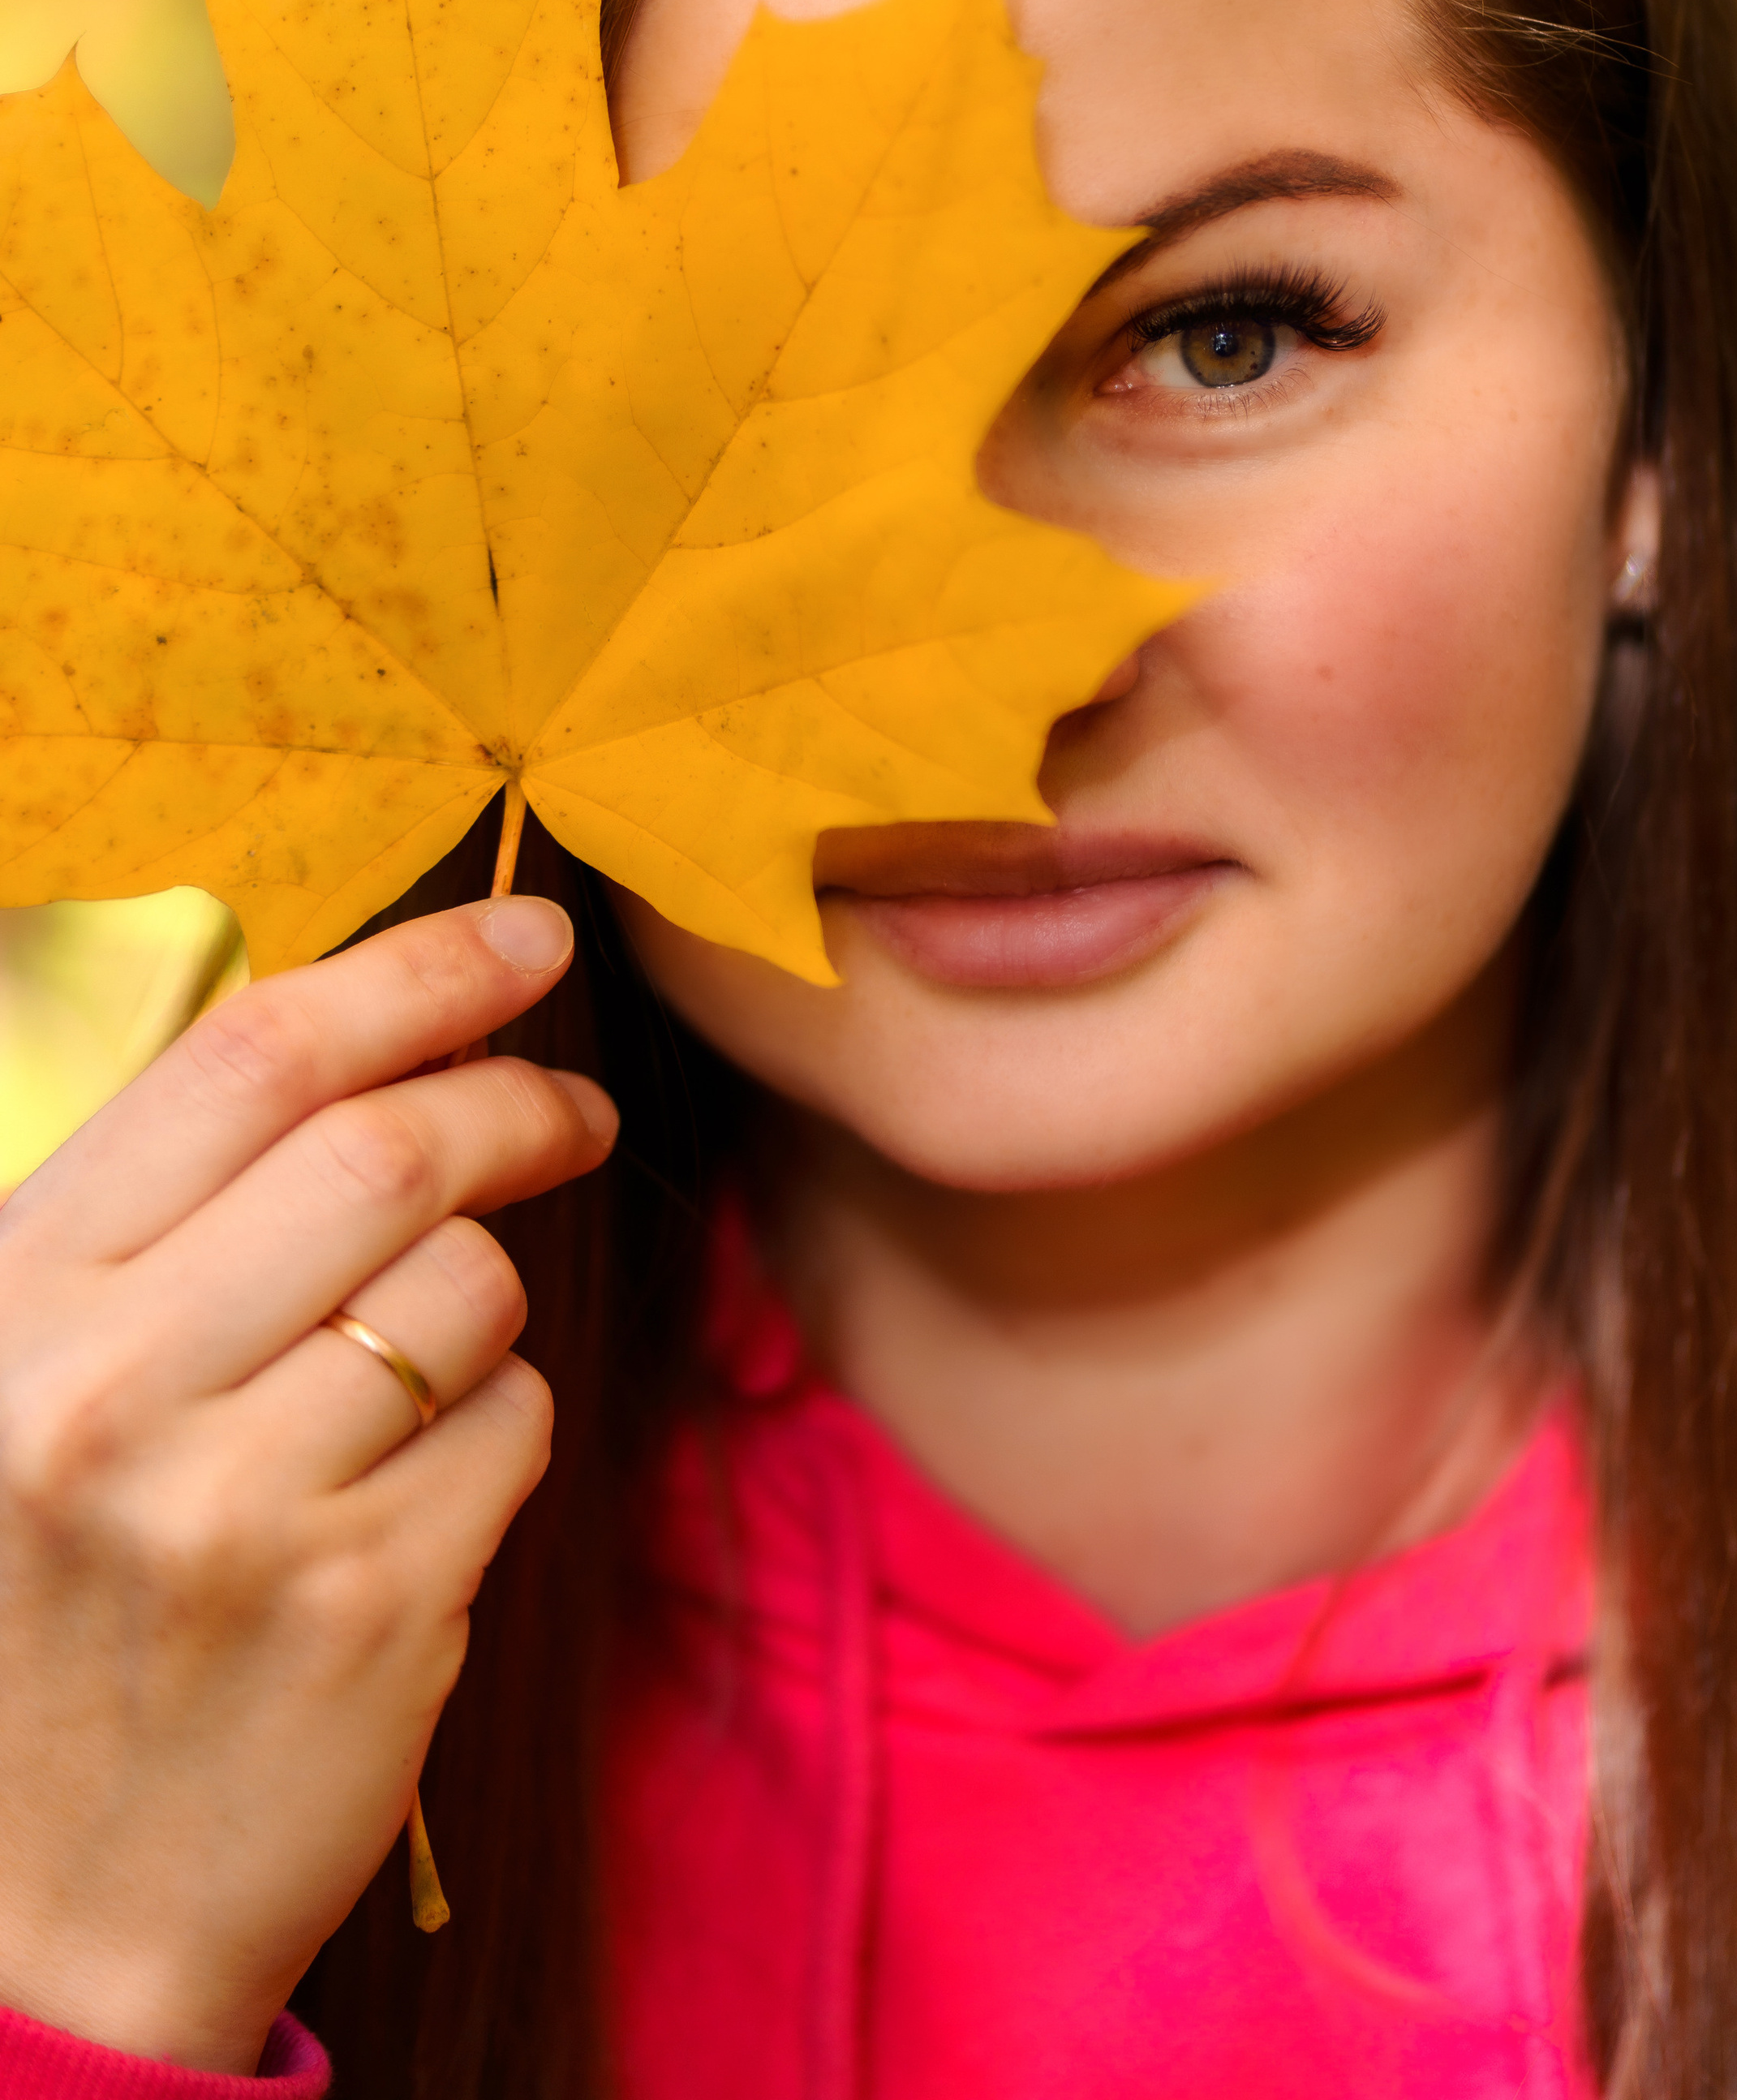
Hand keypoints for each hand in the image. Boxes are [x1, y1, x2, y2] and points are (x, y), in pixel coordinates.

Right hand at [0, 895, 613, 2072]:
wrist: (36, 1913)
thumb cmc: (49, 1600)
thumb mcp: (32, 1374)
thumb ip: (166, 1215)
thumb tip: (375, 1033)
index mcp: (19, 1299)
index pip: (251, 1056)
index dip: (418, 968)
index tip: (530, 936)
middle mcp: (109, 1392)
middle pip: (392, 1148)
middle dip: (516, 1098)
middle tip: (569, 1104)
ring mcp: (240, 1508)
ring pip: (474, 1287)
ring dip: (490, 1296)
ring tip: (422, 1365)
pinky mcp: (367, 1607)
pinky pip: (513, 1428)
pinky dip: (500, 1427)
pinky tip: (416, 1490)